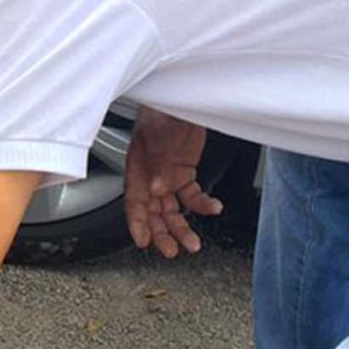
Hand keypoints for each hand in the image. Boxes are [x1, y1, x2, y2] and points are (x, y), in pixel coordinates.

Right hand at [123, 107, 220, 258]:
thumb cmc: (160, 112)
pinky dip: (203, 204)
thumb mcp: (159, 139)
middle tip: (172, 251)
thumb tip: (157, 191)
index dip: (137, 225)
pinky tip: (214, 207)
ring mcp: (167, 176)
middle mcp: (150, 177)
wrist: (180, 97)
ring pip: (172, 210)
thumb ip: (158, 167)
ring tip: (193, 244)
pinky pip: (192, 195)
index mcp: (137, 171)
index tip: (143, 243)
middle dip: (162, 234)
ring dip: (182, 227)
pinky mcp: (184, 171)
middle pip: (153, 213)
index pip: (134, 204)